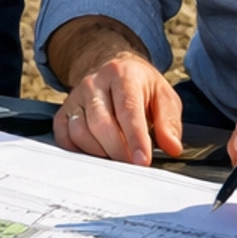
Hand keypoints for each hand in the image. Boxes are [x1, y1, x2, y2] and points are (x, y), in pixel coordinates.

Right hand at [55, 51, 182, 165]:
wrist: (115, 71)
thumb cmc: (141, 88)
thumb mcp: (164, 98)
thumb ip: (169, 122)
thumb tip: (171, 147)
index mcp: (122, 74)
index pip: (127, 109)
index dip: (135, 138)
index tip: (142, 161)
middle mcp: (94, 82)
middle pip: (101, 124)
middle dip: (118, 151)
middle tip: (132, 166)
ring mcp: (75, 96)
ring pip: (80, 132)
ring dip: (100, 153)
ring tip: (117, 157)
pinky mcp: (64, 111)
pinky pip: (64, 137)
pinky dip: (79, 151)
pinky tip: (97, 152)